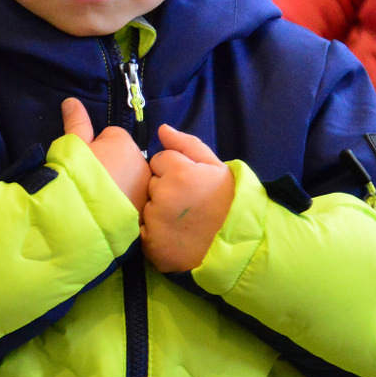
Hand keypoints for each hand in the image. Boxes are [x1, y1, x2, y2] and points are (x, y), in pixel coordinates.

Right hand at [63, 97, 149, 212]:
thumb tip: (72, 100)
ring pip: (134, 178)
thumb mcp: (71, 145)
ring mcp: (145, 186)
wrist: (81, 215)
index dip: (97, 149)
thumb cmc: (74, 174)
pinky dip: (126, 203)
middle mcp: (141, 160)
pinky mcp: (145, 209)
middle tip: (93, 181)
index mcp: (122, 141)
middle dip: (114, 166)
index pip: (111, 137)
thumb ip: (76, 122)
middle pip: (126, 157)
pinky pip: (136, 199)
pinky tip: (111, 211)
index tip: (86, 163)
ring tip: (101, 198)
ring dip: (122, 184)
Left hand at [141, 125, 233, 272]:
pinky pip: (141, 228)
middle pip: (150, 181)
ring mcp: (155, 220)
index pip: (159, 159)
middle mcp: (163, 194)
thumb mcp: (216, 168)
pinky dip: (152, 231)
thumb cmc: (225, 203)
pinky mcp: (150, 242)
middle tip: (186, 203)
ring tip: (179, 219)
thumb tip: (162, 129)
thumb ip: (187, 144)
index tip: (188, 183)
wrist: (233, 247)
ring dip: (156, 209)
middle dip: (164, 188)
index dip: (173, 170)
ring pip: (144, 203)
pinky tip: (171, 235)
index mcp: (180, 172)